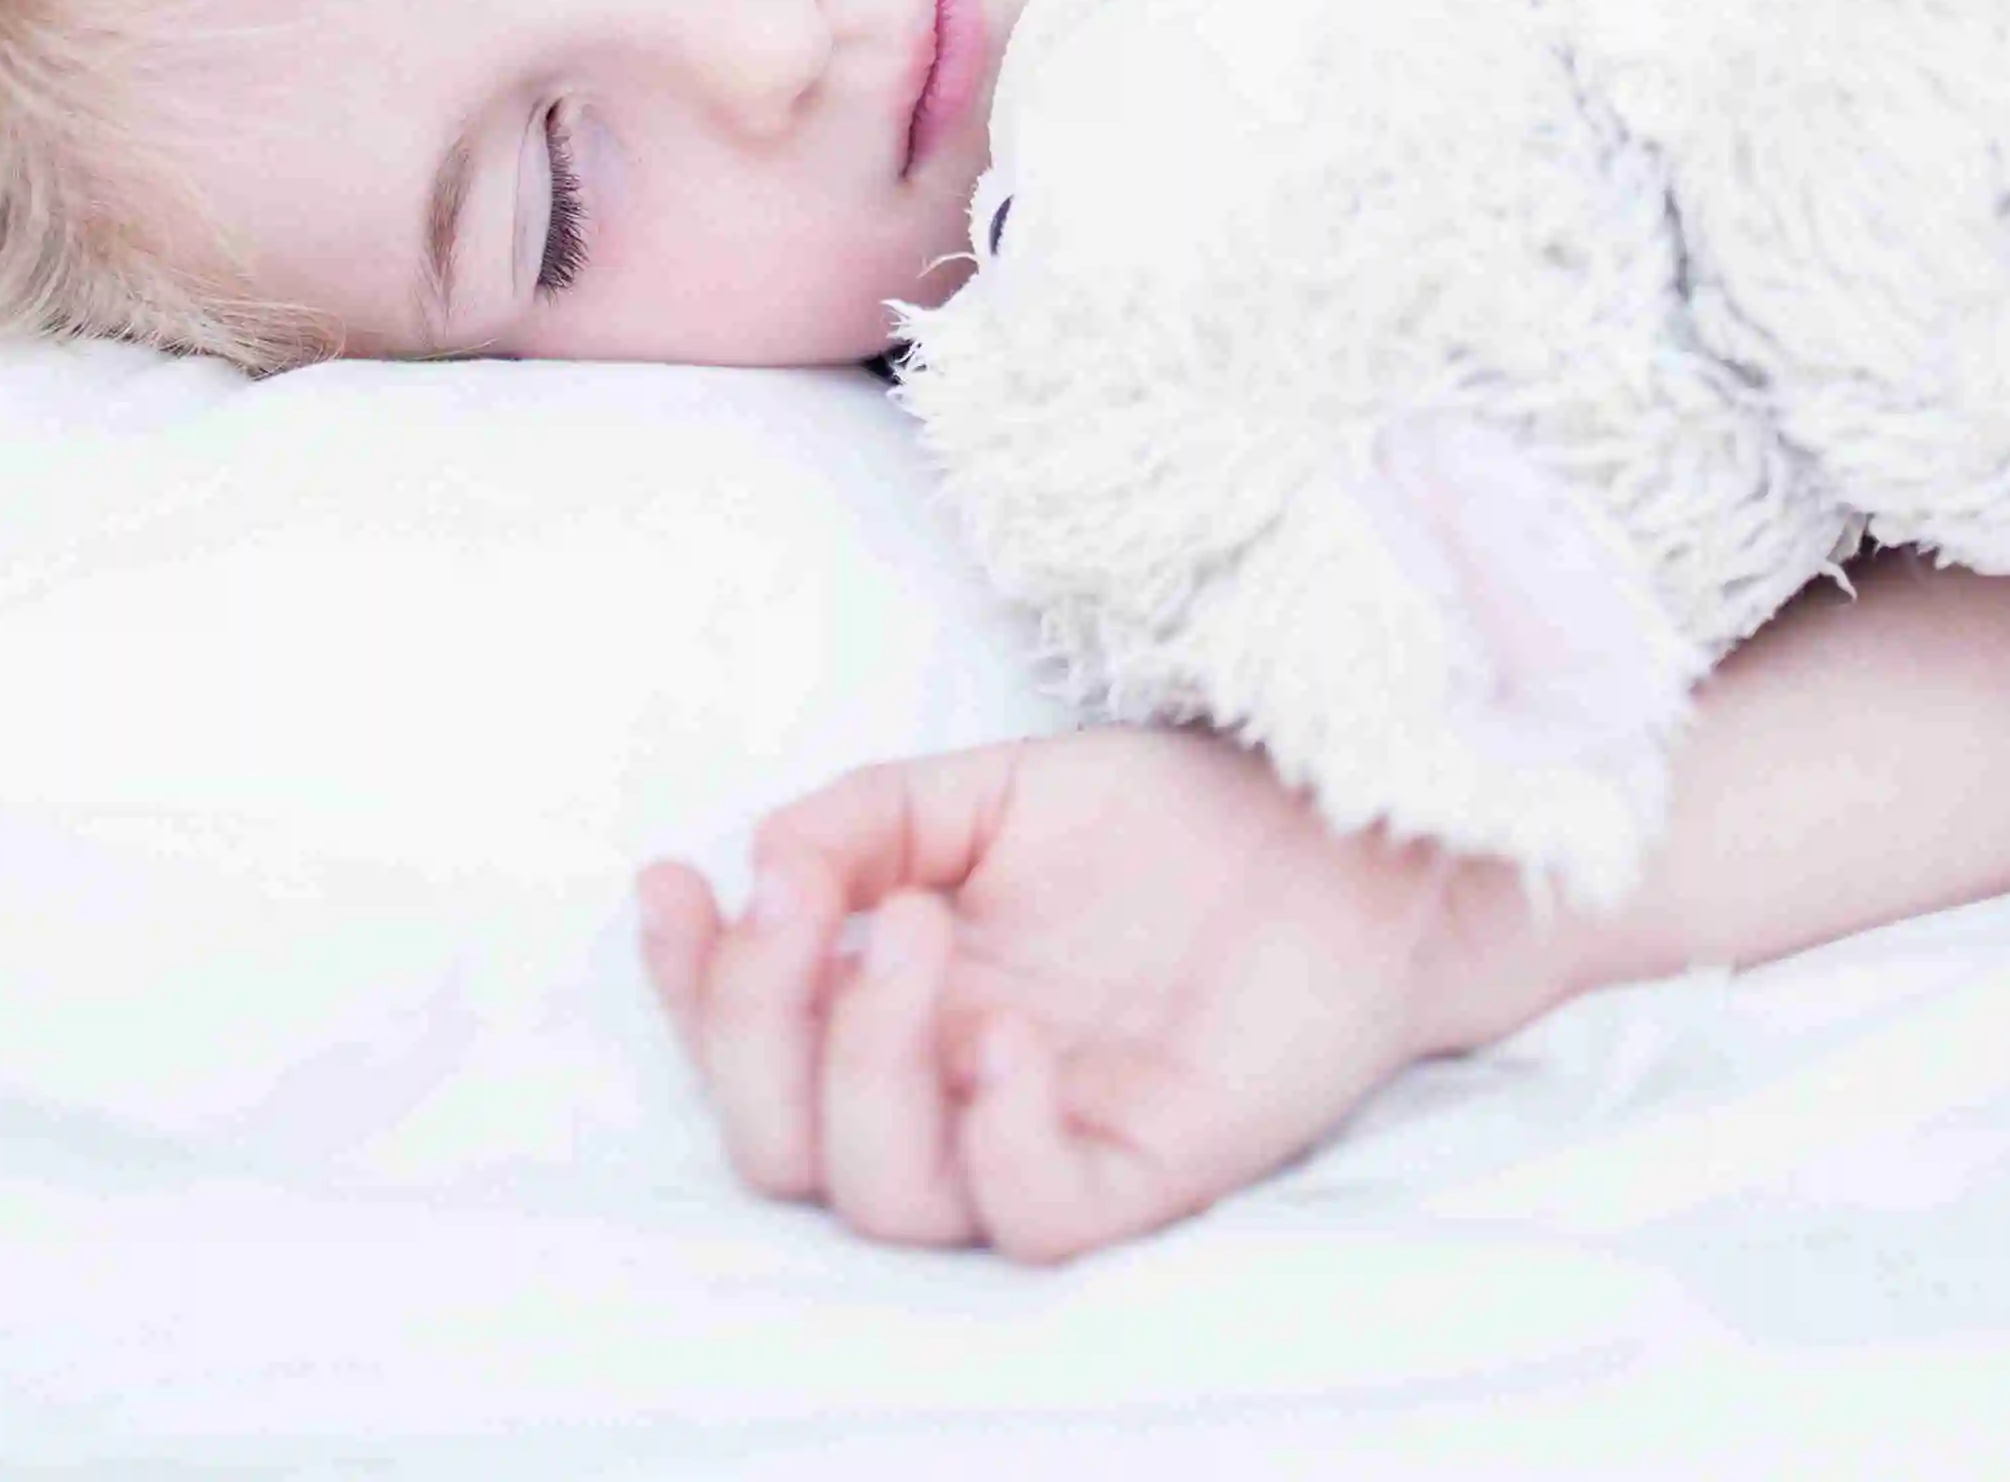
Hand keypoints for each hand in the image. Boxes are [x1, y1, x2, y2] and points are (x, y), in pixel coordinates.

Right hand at [635, 730, 1548, 1261]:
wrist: (1332, 825)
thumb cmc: (1166, 822)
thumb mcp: (987, 791)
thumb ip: (865, 817)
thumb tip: (761, 861)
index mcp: (893, 1012)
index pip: (746, 1050)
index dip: (685, 986)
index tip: (677, 881)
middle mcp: (947, 1094)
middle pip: (780, 1148)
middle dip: (756, 1029)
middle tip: (818, 902)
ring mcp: (1043, 1139)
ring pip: (885, 1200)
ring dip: (864, 1068)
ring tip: (918, 931)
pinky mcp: (1146, 1171)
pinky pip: (1034, 1217)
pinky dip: (995, 1140)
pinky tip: (1008, 1034)